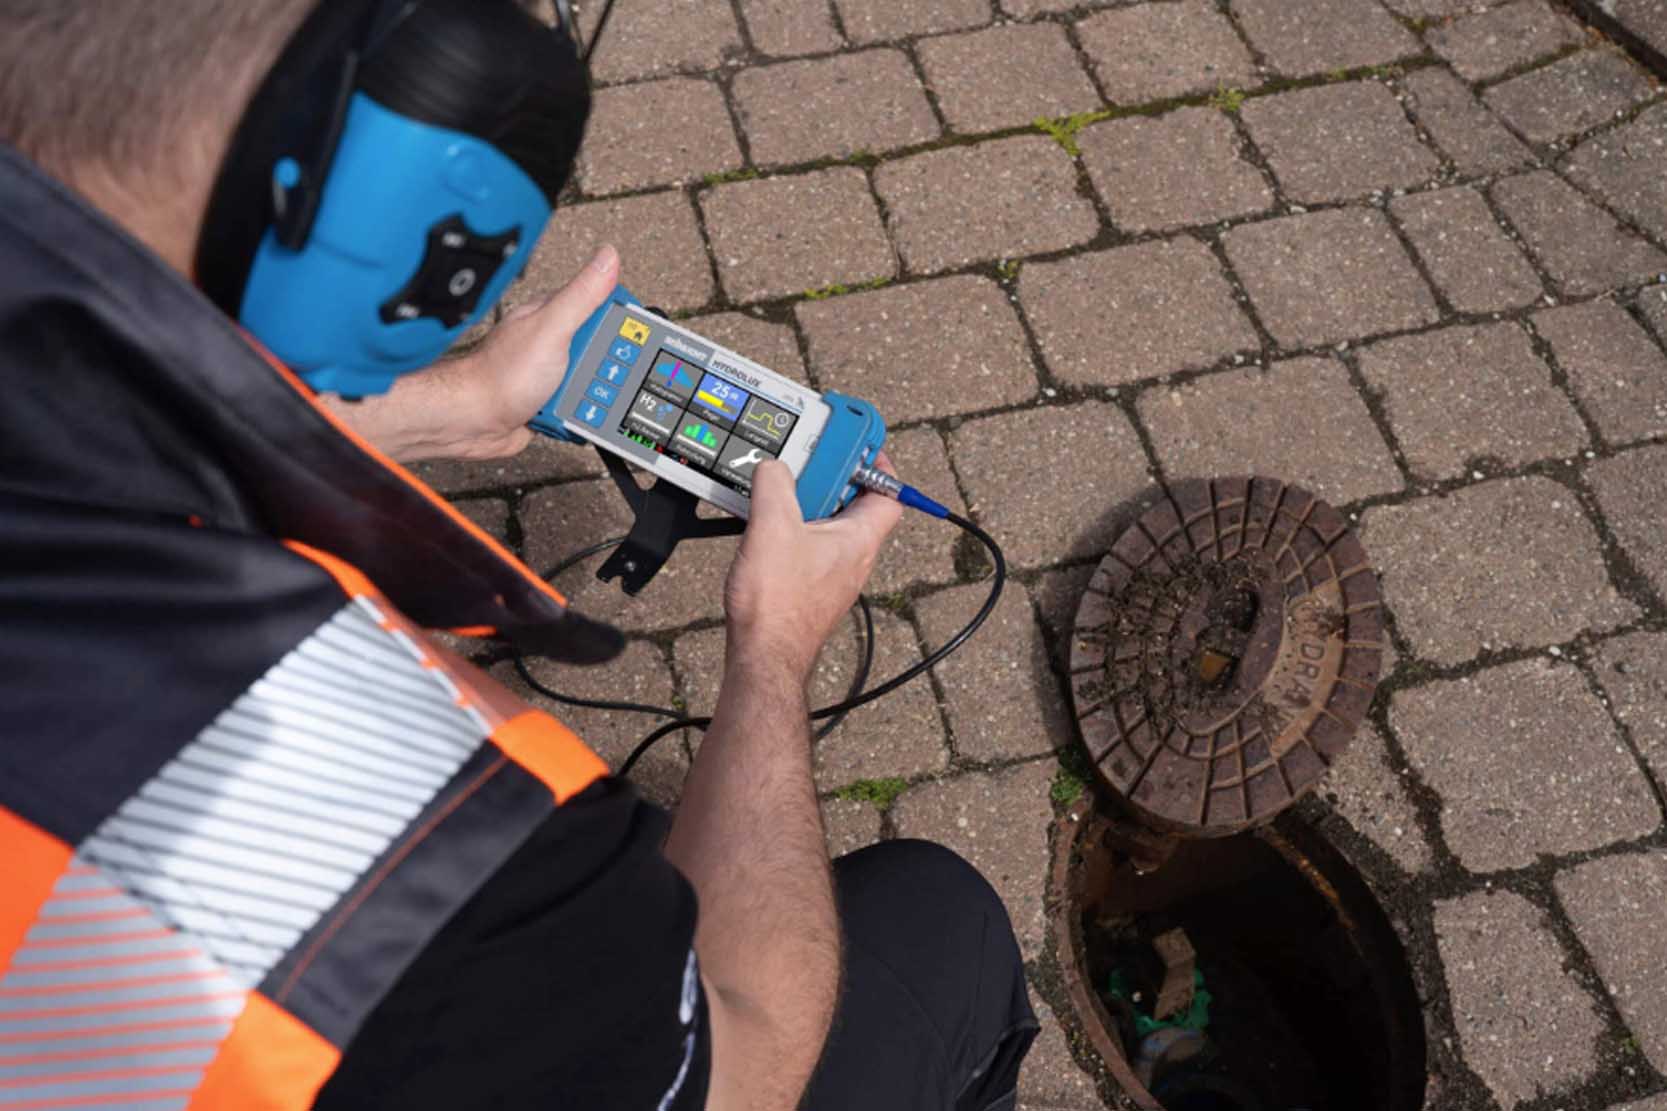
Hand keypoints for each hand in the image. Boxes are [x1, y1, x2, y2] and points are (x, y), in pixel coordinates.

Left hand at [323, 245, 620, 461]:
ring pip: (596, 383)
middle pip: (605, 351)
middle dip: (608, 370)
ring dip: (594, 398)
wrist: (473, 422)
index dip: (624, 324)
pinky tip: (572, 415)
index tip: (633, 340)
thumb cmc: (501, 374)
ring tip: (573, 398)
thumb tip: (608, 256)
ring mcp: (552, 372)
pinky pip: (582, 409)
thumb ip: (583, 294)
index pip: (605, 309)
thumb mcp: (552, 328)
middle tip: (589, 377)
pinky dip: (582, 416)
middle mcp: (554, 341)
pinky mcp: (551, 401)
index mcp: (555, 315)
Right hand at [723, 455, 902, 683]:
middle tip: (809, 459)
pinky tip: (767, 524)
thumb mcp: (773, 526)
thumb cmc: (778, 604)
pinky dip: (794, 527)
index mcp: (859, 539)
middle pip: (855, 504)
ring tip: (782, 487)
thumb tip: (774, 467)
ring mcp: (832, 574)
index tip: (861, 442)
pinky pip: (809, 545)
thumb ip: (775, 484)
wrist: (764, 656)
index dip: (879, 464)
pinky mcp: (810, 587)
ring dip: (809, 502)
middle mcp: (853, 558)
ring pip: (830, 525)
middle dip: (833, 476)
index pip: (889, 494)